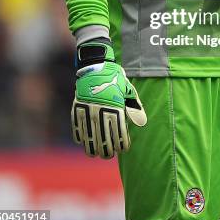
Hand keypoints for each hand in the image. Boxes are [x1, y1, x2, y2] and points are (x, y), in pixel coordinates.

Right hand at [71, 38, 146, 157]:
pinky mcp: (77, 108)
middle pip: (104, 139)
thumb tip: (142, 121)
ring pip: (90, 137)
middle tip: (109, 154)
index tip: (123, 148)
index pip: (119, 133)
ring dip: (93, 147)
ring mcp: (88, 111)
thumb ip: (134, 106)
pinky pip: (77, 127)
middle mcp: (102, 111)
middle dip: (107, 150)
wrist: (96, 65)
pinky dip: (80, 136)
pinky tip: (83, 141)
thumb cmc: (115, 78)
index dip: (122, 144)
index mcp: (116, 108)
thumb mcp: (128, 90)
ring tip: (96, 153)